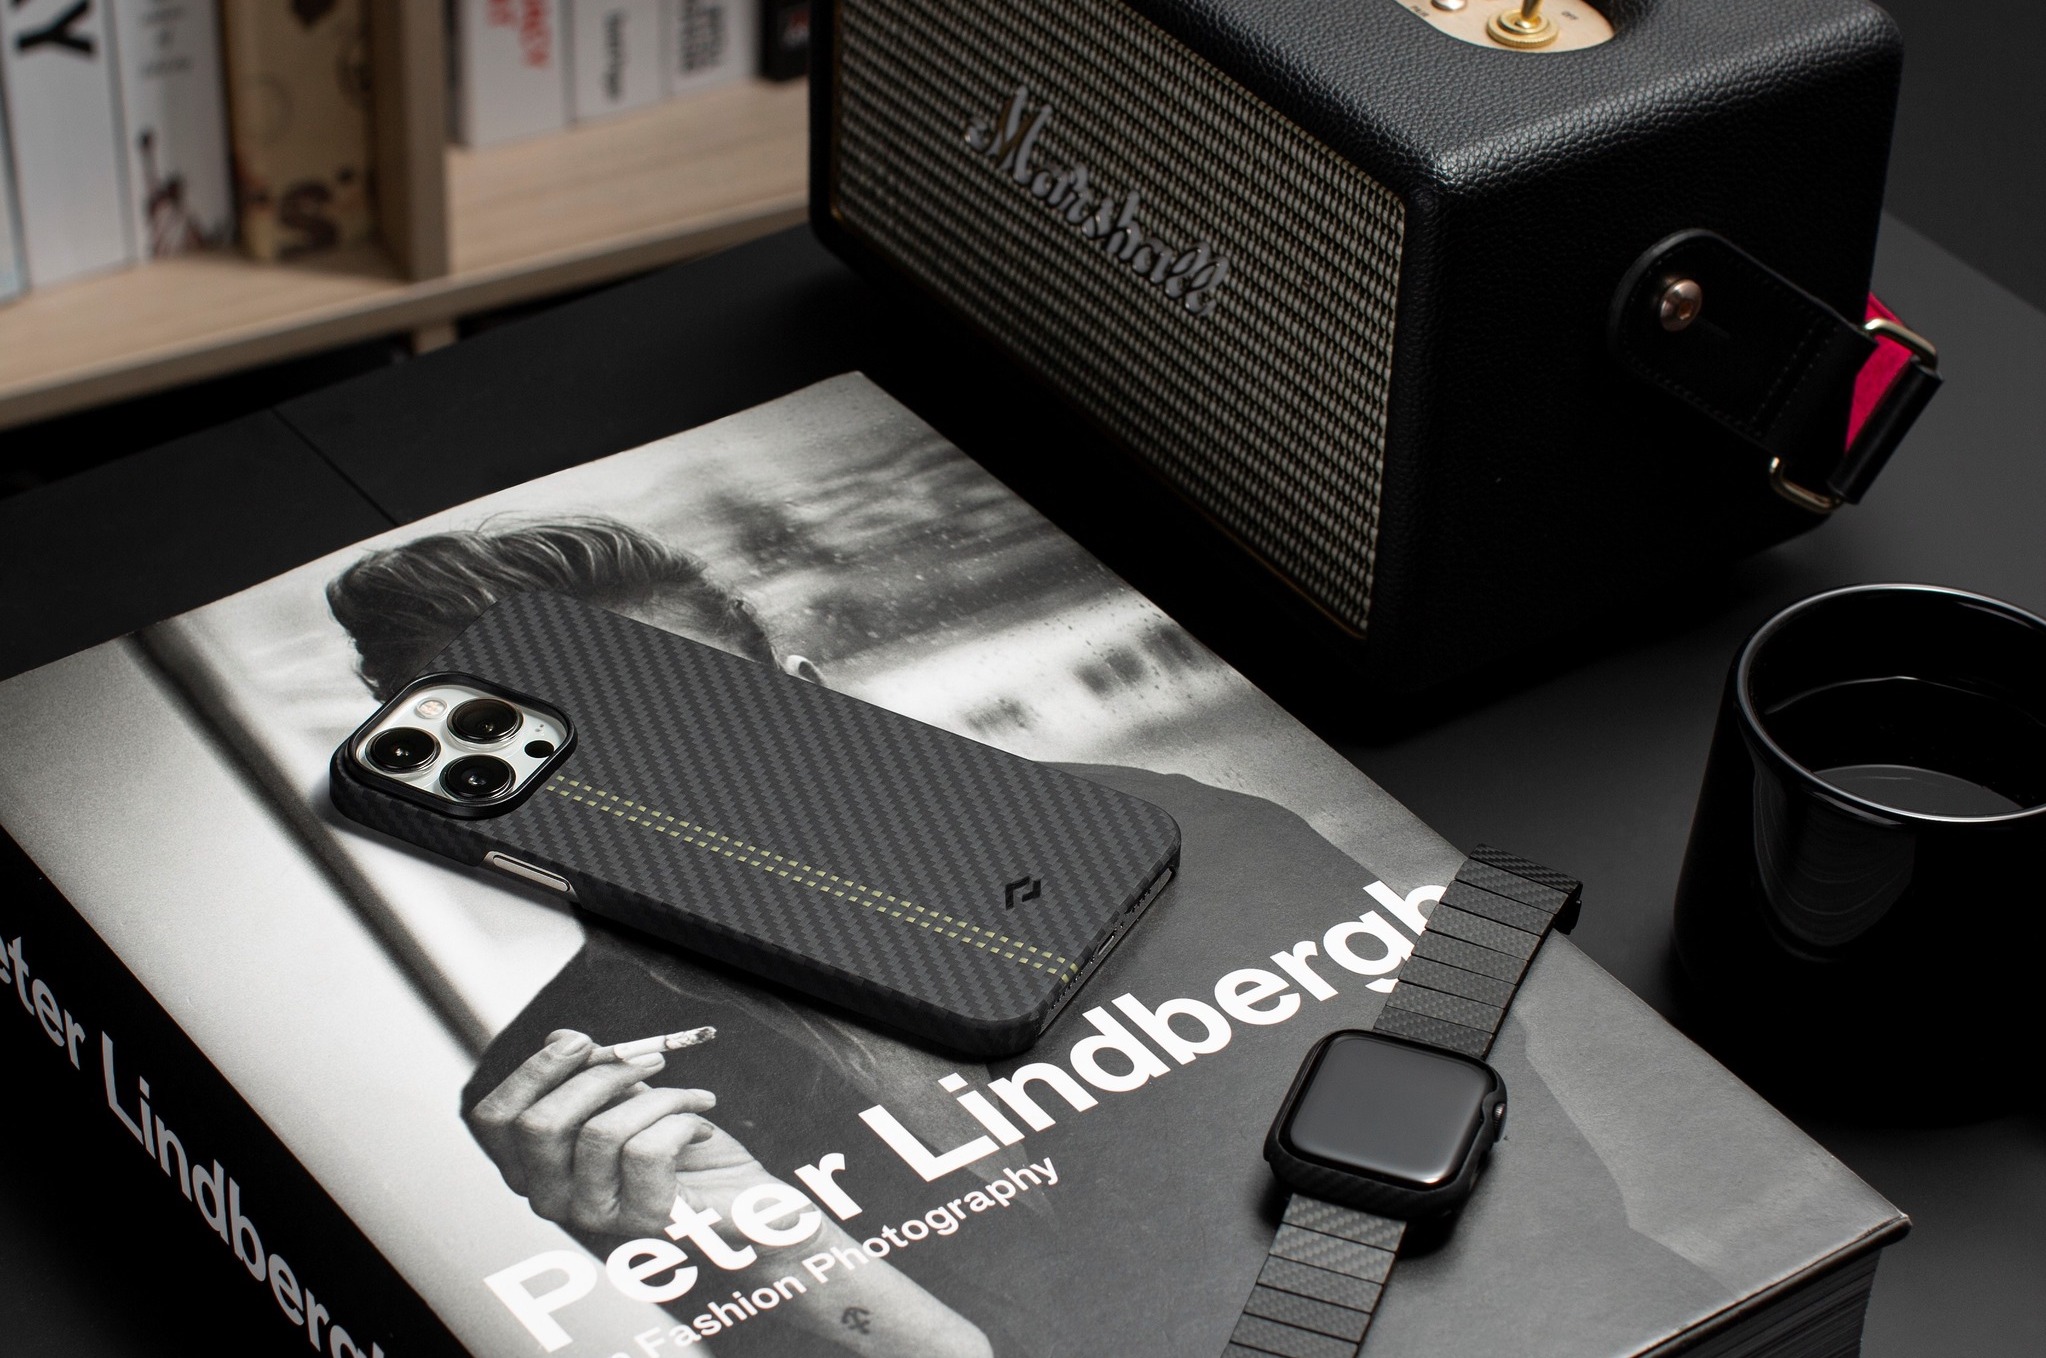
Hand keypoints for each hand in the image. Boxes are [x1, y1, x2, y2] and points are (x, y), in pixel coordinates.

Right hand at [467, 1028, 772, 1241]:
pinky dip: (683, 1120)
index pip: (493, 1119)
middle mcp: (550, 1196)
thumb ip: (592, 1073)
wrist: (740, 1196)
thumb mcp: (629, 1097)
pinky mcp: (639, 1222)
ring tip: (692, 1097)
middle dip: (598, 1076)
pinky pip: (647, 1151)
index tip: (581, 1042)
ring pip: (600, 1133)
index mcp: (534, 1163)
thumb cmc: (678, 1144)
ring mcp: (590, 1215)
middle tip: (650, 1059)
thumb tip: (560, 1038)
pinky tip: (702, 1126)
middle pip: (538, 1125)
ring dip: (659, 1096)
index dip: (532, 1071)